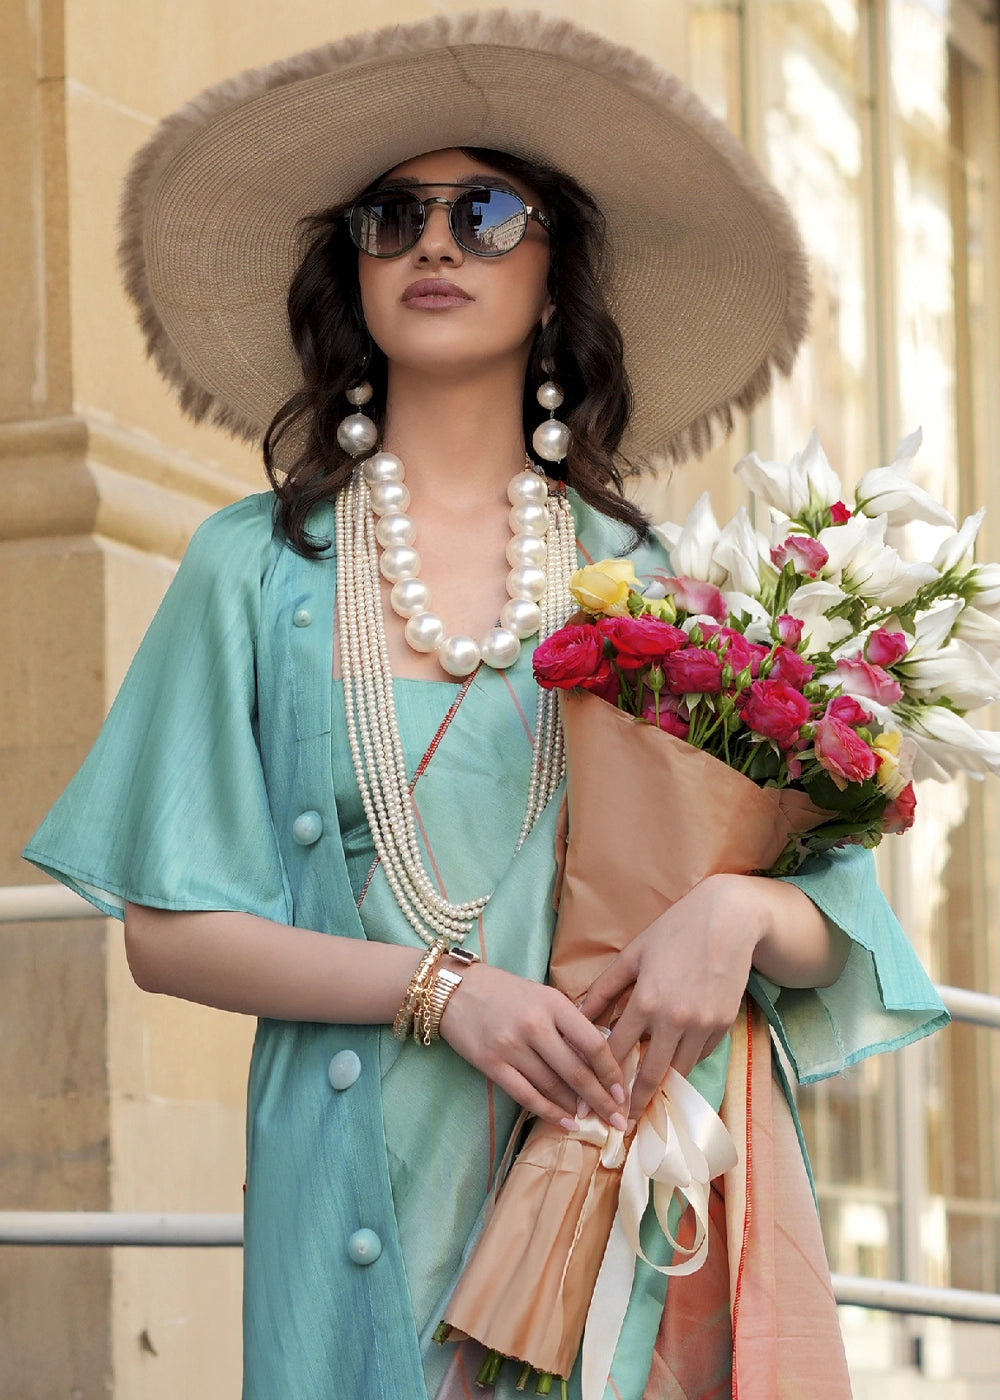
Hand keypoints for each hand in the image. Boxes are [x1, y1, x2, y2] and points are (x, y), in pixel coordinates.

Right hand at [440, 963, 627, 1131]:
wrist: (453, 989)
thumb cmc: (504, 991)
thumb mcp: (542, 995)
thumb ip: (568, 1022)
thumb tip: (598, 1060)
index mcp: (552, 1003)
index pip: (592, 1043)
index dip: (611, 1072)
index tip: (623, 1091)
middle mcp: (534, 1025)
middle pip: (576, 1071)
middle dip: (600, 1099)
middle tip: (617, 1119)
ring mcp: (511, 1046)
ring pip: (552, 1086)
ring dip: (575, 1108)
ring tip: (592, 1120)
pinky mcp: (491, 1063)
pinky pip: (526, 1095)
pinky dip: (548, 1112)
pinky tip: (564, 1122)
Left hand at [576, 874, 762, 1119]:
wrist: (728, 919)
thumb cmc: (674, 931)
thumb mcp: (633, 954)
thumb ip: (604, 988)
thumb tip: (577, 1015)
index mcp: (645, 1001)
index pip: (618, 1052)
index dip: (603, 1077)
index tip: (594, 1097)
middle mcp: (675, 1020)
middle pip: (650, 1074)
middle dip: (634, 1103)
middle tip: (622, 1123)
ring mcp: (703, 1025)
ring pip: (679, 1070)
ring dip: (662, 1084)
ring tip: (645, 1101)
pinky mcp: (724, 1025)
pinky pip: (701, 1054)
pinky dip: (686, 1060)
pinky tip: (674, 1063)